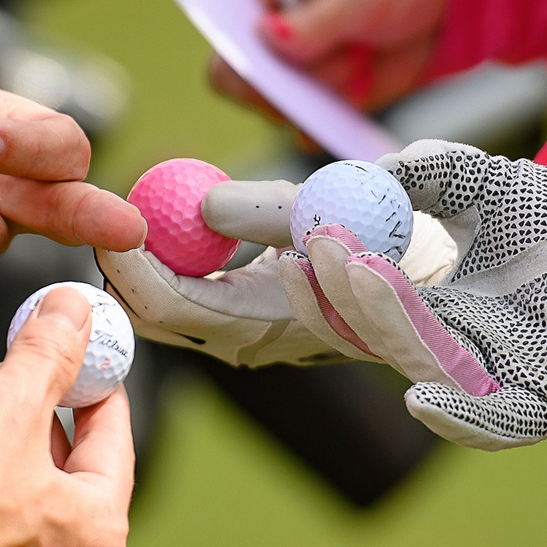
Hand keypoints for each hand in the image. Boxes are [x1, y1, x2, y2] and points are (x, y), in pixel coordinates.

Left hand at [93, 175, 461, 365]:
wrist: (451, 280)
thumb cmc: (407, 237)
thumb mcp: (348, 204)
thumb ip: (273, 209)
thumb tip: (204, 205)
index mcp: (274, 323)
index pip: (171, 304)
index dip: (126, 264)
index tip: (102, 216)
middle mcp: (256, 342)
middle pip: (156, 315)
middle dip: (121, 269)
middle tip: (96, 212)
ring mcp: (256, 338)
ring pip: (173, 310)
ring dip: (145, 266)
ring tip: (124, 214)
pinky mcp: (259, 323)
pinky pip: (196, 299)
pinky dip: (176, 265)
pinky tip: (170, 225)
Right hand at [210, 0, 450, 114]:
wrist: (442, 5)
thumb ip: (314, 21)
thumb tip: (266, 38)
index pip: (223, 23)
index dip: (236, 48)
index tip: (266, 65)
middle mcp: (264, 31)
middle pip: (237, 78)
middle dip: (282, 84)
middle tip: (333, 61)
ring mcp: (288, 70)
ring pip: (275, 107)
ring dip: (320, 94)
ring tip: (359, 58)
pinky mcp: (314, 101)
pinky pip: (303, 129)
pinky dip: (328, 125)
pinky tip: (360, 92)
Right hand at [293, 142, 546, 449]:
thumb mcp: (483, 182)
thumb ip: (418, 175)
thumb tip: (346, 178)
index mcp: (426, 305)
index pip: (346, 300)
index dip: (303, 281)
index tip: (263, 243)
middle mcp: (447, 348)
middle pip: (365, 337)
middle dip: (321, 301)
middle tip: (302, 250)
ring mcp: (495, 379)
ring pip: (420, 364)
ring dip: (378, 321)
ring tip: (349, 260)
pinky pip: (497, 423)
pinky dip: (460, 419)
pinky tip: (421, 400)